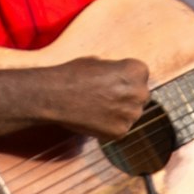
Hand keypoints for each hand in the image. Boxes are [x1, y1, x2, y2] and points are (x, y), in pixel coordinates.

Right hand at [33, 54, 151, 138]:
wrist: (52, 96)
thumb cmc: (72, 75)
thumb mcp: (98, 61)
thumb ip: (116, 70)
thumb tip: (122, 76)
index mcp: (137, 71)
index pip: (139, 77)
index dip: (123, 80)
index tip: (110, 82)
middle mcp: (141, 92)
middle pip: (139, 96)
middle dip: (125, 97)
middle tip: (104, 97)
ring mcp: (132, 114)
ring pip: (130, 114)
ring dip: (118, 112)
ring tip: (96, 108)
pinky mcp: (121, 131)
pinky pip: (119, 129)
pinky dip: (108, 126)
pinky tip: (93, 119)